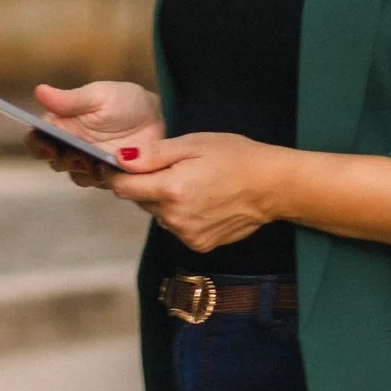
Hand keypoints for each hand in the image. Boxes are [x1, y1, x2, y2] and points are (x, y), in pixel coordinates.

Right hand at [22, 80, 163, 191]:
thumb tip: (39, 91)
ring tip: (101, 160)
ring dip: (84, 169)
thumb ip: (70, 99)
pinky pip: (97, 183)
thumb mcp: (98, 95)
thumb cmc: (123, 100)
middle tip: (80, 153)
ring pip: (74, 174)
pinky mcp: (106, 175)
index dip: (36, 145)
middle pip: (53, 161)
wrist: (155, 116)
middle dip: (64, 159)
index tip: (49, 147)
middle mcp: (70, 146)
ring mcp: (88, 163)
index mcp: (61, 124)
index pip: (36, 139)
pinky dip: (103, 177)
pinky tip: (114, 166)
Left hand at [106, 132, 287, 252]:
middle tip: (172, 168)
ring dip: (164, 201)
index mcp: (170, 190)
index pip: (122, 188)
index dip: (117, 174)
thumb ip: (153, 155)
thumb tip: (119, 159)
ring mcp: (187, 235)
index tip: (121, 164)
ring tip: (193, 183)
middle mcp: (174, 218)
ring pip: (158, 215)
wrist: (273, 186)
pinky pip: (176, 227)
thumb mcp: (193, 144)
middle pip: (140, 201)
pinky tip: (203, 201)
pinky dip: (181, 215)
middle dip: (146, 185)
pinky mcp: (199, 245)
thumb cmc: (235, 157)